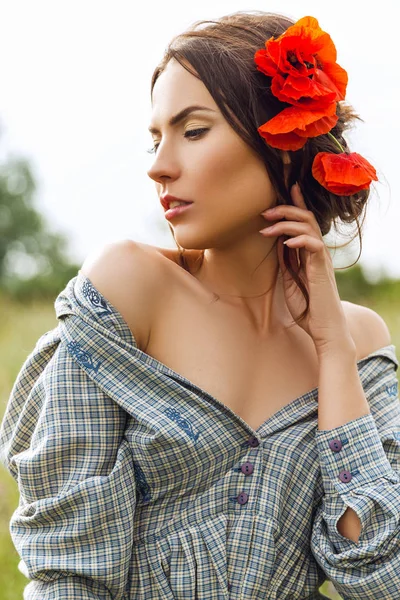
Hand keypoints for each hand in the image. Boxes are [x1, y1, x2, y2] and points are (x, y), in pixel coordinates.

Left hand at [259, 183, 352, 355]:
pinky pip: (314, 245)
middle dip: (285, 210)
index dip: (297, 204)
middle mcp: (317, 252)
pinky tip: (286, 242)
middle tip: (265, 212)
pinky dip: (300, 240)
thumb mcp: (290, 280)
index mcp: (309, 253)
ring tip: (267, 227)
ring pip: (309, 227)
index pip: (305, 222)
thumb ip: (286, 261)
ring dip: (286, 223)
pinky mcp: (322, 269)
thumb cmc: (307, 308)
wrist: (323, 329)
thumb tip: (277, 244)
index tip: (287, 188)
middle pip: (306, 218)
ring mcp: (321, 259)